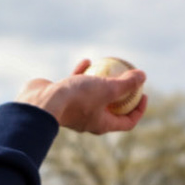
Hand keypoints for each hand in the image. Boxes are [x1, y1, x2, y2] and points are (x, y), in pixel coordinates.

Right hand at [17, 59, 147, 133]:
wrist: (41, 102)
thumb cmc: (77, 98)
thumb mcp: (107, 89)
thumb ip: (126, 84)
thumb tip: (143, 76)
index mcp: (102, 124)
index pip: (127, 122)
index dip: (138, 110)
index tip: (144, 94)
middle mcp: (89, 120)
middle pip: (111, 108)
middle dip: (121, 94)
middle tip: (129, 80)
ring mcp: (75, 109)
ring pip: (93, 95)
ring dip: (101, 82)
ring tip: (108, 68)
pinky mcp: (63, 98)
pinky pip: (76, 86)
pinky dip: (83, 74)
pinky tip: (87, 61)